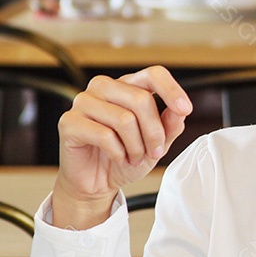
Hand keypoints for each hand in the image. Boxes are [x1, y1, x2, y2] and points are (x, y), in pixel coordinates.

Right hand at [52, 66, 192, 228]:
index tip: (185, 109)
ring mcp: (84, 102)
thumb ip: (169, 126)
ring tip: (133, 157)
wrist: (96, 182)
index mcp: (127, 86)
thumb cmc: (125, 158)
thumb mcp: (156, 144)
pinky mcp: (69, 121)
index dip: (171, 90)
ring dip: (136, 147)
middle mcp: (104, 87)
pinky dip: (118, 153)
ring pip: (124, 119)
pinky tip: (117, 158)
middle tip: (153, 152)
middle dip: (154, 133)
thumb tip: (181, 111)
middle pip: (141, 99)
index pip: (153, 74)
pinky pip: (104, 135)